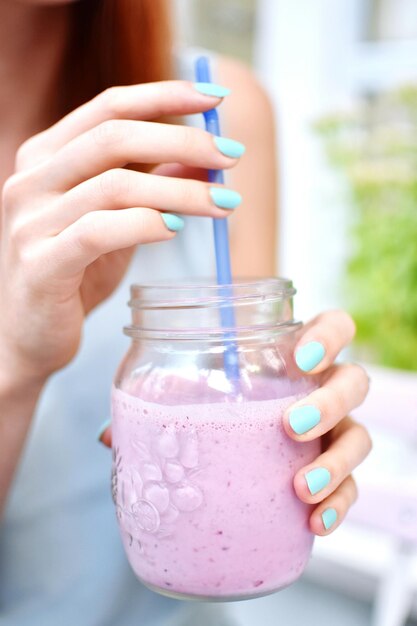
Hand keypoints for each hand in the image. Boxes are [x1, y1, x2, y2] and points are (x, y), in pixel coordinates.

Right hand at [0, 81, 243, 383]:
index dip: (166, 96)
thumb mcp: (114, 220)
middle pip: (115, 137)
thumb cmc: (73, 273)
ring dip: (180, 191)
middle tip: (231, 155)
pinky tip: (177, 230)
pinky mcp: (41, 263)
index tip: (215, 96)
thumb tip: (202, 161)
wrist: (28, 333)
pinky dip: (145, 225)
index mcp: (46, 156)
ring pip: (115, 185)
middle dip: (183, 141)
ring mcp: (31, 220)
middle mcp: (31, 179)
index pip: (109, 107)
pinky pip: (100, 231)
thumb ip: (147, 184)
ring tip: (224, 203)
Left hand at [99, 309, 370, 536]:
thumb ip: (152, 414)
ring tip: (299, 486)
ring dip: (335, 461)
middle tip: (291, 425)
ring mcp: (331, 434)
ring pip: (359, 436)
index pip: (332, 328)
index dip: (326, 336)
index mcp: (290, 359)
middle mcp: (320, 391)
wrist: (233, 467)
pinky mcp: (334, 477)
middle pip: (354, 381)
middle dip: (330, 401)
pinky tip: (314, 521)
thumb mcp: (182, 408)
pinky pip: (350, 488)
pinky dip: (339, 504)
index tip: (297, 359)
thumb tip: (110, 438)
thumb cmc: (210, 420)